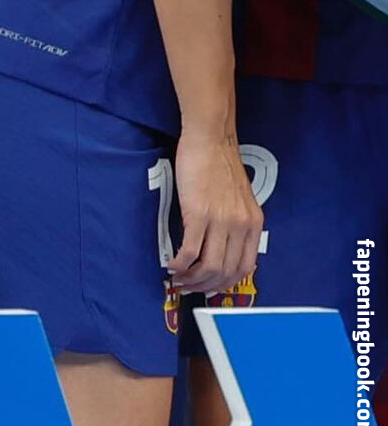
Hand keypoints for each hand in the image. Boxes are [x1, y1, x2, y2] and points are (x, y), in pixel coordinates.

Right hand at [168, 128, 262, 296]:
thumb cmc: (220, 163)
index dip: (226, 283)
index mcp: (253, 223)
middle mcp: (240, 225)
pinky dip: (179, 264)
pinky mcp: (198, 214)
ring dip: (192, 279)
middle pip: (225, 273)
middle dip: (206, 286)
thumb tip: (224, 246)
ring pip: (208, 267)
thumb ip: (237, 222)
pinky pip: (190, 252)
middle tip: (191, 287)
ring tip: (179, 278)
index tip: (211, 286)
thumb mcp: (240, 198)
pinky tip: (172, 264)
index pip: (245, 268)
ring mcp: (220, 221)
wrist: (210, 138)